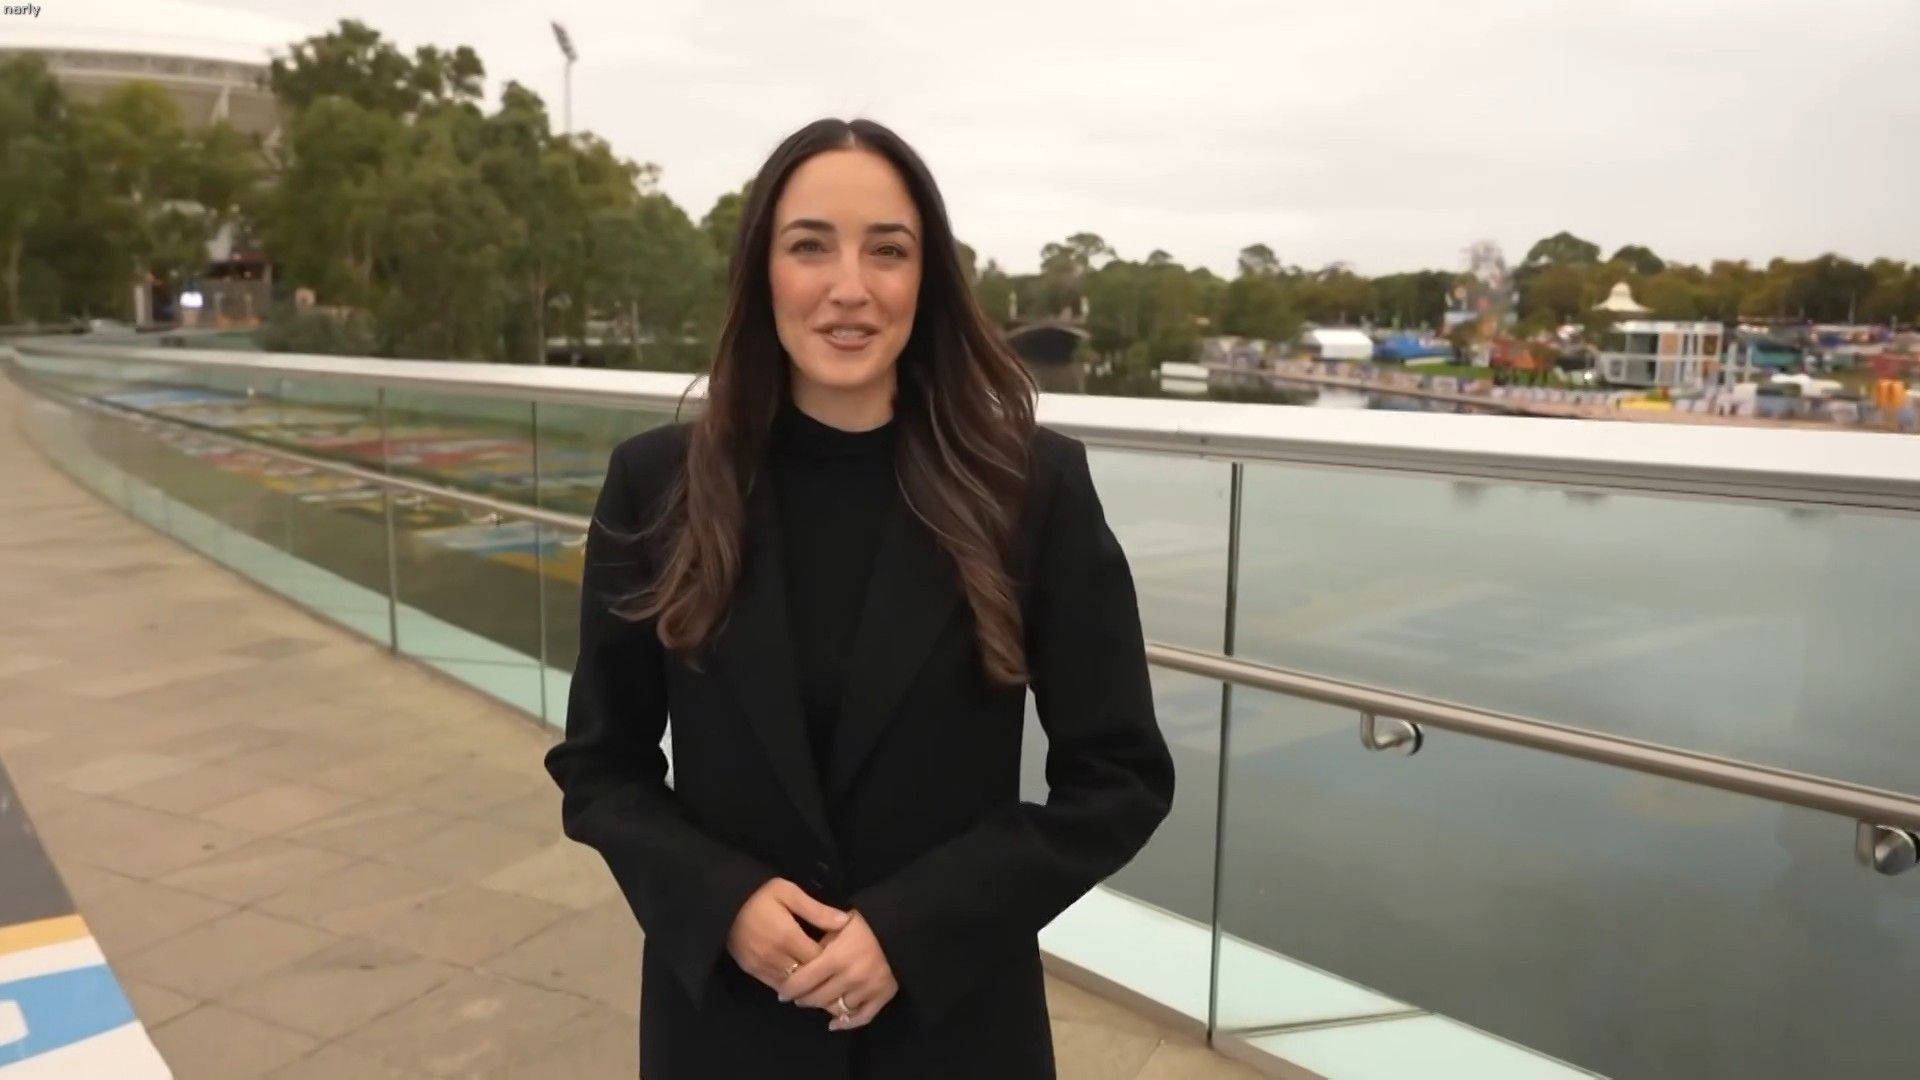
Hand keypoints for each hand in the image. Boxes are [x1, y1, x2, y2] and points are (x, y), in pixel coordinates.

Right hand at [726, 879, 849, 992]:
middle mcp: (774, 956)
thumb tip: (845, 922)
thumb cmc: (760, 894)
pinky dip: (791, 986)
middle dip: (822, 974)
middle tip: (836, 970)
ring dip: (807, 984)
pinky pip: (777, 986)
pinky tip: (801, 982)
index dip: (833, 959)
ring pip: (793, 986)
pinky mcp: (751, 971)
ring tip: (822, 979)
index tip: (842, 954)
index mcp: (787, 937)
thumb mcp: (789, 892)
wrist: (723, 902)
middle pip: (807, 976)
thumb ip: (817, 910)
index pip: (818, 959)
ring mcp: (761, 966)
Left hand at [777, 911, 897, 1030]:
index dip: (789, 989)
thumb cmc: (862, 923)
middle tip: (797, 997)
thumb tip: (794, 965)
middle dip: (803, 998)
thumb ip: (815, 945)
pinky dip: (847, 1023)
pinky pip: (862, 1017)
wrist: (899, 925)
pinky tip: (834, 1023)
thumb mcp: (834, 925)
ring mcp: (869, 987)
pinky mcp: (884, 995)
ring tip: (815, 1001)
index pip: (803, 981)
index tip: (782, 992)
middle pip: (817, 998)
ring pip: (837, 1008)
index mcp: (836, 956)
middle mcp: (852, 976)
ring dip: (823, 1007)